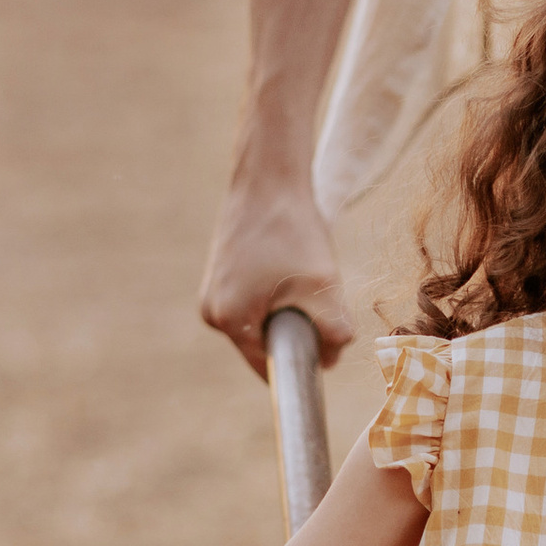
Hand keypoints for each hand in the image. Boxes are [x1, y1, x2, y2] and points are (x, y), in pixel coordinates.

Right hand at [198, 160, 355, 378]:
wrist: (269, 179)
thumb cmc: (294, 229)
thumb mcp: (324, 285)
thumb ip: (334, 332)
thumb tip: (330, 361)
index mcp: (227, 319)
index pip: (269, 366)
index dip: (302, 360)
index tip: (326, 342)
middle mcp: (211, 311)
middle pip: (265, 344)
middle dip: (296, 331)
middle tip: (319, 297)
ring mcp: (212, 292)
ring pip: (262, 322)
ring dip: (288, 311)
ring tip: (302, 275)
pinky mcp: (220, 276)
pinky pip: (254, 302)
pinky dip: (277, 295)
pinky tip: (289, 266)